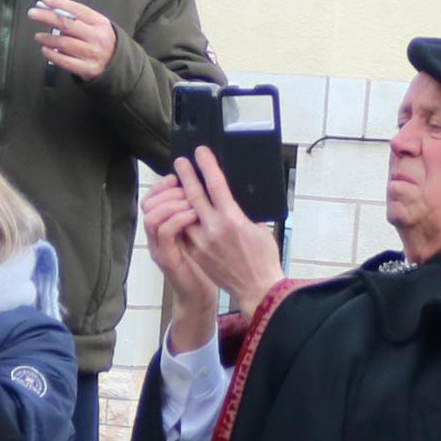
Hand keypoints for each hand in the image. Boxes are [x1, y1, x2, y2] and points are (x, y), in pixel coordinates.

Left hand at [29, 0, 116, 78]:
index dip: (60, 3)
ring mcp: (91, 54)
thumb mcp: (97, 25)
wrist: (116, 65)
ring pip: (64, 43)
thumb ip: (78, 16)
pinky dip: (52, 55)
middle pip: (67, 25)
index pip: (77, 10)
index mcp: (100, 23)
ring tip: (38, 36)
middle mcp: (96, 38)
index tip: (45, 0)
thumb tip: (54, 6)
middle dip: (47, 17)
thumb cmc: (102, 41)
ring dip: (48, 38)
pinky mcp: (86, 69)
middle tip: (33, 13)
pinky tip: (45, 50)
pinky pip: (65, 61)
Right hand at [142, 169, 227, 353]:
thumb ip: (207, 214)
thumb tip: (222, 185)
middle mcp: (159, 236)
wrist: (214, 297)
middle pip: (149, 202)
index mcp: (168, 228)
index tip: (180, 173)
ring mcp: (161, 247)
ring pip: (152, 215)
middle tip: (182, 180)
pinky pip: (165, 231)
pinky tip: (192, 213)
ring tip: (189, 197)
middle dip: (165, 187)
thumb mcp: (210, 234)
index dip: (164, 184)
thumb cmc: (219, 265)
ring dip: (170, 202)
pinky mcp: (168, 258)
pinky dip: (176, 217)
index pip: (155, 198)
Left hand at [162, 151, 282, 312]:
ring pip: (184, 213)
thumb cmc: (263, 257)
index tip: (200, 152)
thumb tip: (230, 198)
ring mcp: (202, 242)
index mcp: (232, 219)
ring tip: (177, 186)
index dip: (206, 165)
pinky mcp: (196, 253)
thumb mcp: (258, 227)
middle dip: (186, 175)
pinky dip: (182, 219)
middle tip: (180, 162)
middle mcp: (214, 228)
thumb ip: (241, 212)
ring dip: (179, 198)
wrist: (256, 288)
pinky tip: (181, 211)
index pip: (215, 185)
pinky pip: (185, 231)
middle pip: (193, 195)